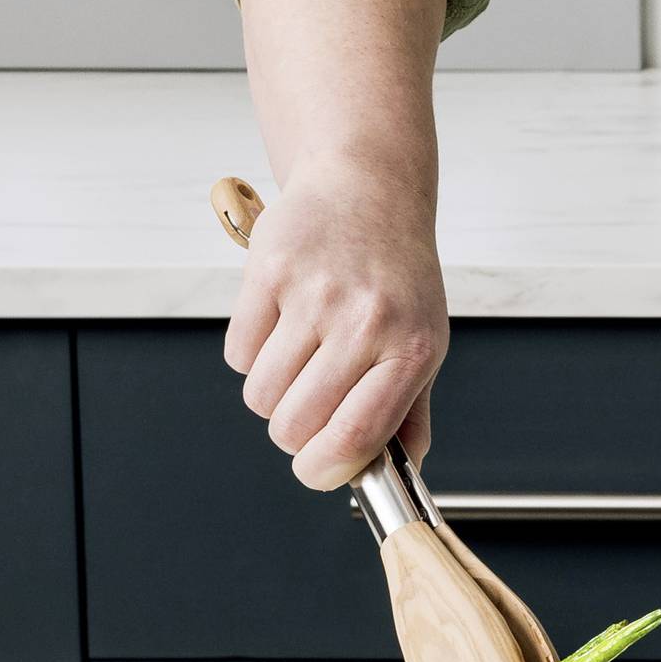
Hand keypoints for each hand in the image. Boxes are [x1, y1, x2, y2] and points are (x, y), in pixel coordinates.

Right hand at [222, 155, 449, 489]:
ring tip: (298, 354)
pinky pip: (238, 354)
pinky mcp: (271, 271)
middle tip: (307, 401)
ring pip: (259, 395)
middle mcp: (367, 321)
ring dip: (270, 391)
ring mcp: (316, 294)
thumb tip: (400, 473)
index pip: (355, 439)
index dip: (324, 470)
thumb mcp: (423, 341)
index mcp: (412, 349)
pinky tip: (280, 322)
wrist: (369, 188)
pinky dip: (251, 353)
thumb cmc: (396, 274)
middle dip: (292, 430)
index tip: (315, 468)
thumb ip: (409, 413)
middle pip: (294, 426)